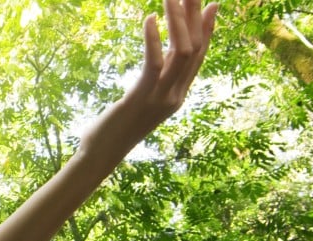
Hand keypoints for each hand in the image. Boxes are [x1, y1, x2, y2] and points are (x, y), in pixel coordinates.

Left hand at [82, 0, 217, 157]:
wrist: (101, 155)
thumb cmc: (116, 126)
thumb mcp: (141, 97)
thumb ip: (155, 77)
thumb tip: (163, 53)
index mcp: (178, 95)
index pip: (199, 57)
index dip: (207, 30)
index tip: (212, 5)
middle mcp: (175, 95)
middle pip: (195, 49)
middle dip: (195, 17)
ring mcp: (161, 98)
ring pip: (181, 52)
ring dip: (177, 21)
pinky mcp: (141, 98)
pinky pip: (153, 64)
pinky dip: (153, 39)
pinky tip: (149, 19)